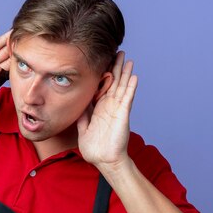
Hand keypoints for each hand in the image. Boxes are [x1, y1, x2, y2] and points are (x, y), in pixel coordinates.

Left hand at [77, 51, 137, 170]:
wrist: (104, 161)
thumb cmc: (95, 149)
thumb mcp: (83, 130)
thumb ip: (82, 117)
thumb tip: (78, 106)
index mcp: (99, 109)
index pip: (101, 87)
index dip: (102, 74)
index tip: (101, 61)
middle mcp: (109, 107)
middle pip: (113, 82)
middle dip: (115, 67)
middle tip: (117, 52)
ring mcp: (117, 110)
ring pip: (121, 87)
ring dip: (124, 73)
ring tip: (127, 58)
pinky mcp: (123, 115)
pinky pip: (127, 98)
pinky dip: (130, 87)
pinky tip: (134, 76)